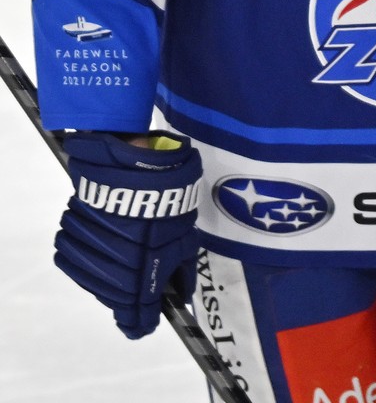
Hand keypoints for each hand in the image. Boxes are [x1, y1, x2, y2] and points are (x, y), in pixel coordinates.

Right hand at [55, 131, 201, 338]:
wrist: (136, 166)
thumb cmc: (168, 201)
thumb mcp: (185, 236)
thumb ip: (181, 268)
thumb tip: (181, 295)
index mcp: (146, 272)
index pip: (138, 312)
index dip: (139, 323)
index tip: (140, 328)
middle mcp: (115, 268)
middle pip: (115, 298)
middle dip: (126, 301)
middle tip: (134, 298)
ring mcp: (92, 253)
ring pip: (93, 280)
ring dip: (105, 279)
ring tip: (119, 267)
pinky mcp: (72, 234)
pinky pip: (73, 259)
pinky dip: (86, 260)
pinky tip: (99, 250)